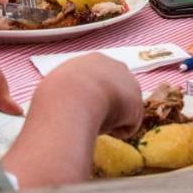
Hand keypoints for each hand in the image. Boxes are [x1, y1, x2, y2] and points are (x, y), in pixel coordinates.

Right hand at [3, 54, 143, 186]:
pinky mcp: (137, 103)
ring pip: (122, 108)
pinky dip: (118, 131)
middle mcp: (114, 66)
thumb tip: (56, 106)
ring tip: (94, 125)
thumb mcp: (55, 88)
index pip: (98, 79)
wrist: (72, 98)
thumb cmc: (56, 96)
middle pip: (115, 90)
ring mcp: (129, 82)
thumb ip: (64, 93)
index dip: (92, 96)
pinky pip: (127, 125)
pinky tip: (104, 128)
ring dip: (111, 119)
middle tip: (92, 121)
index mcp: (93, 61)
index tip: (84, 109)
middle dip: (108, 105)